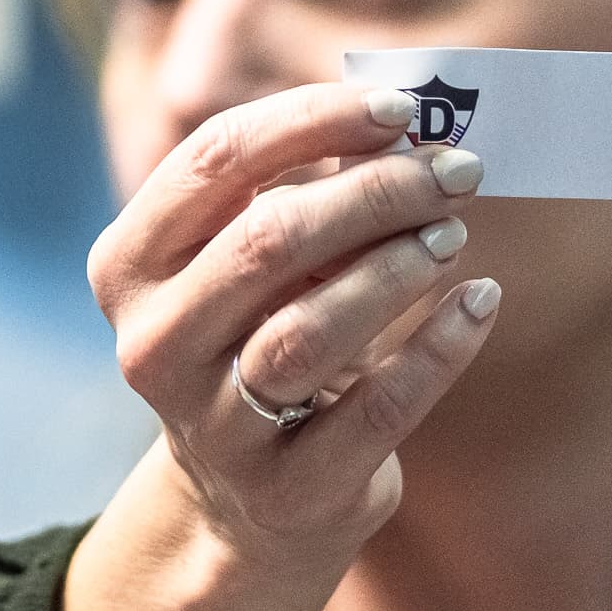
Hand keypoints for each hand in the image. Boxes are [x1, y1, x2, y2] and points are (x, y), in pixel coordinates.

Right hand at [87, 83, 500, 572]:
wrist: (249, 501)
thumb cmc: (261, 339)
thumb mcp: (256, 267)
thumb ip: (308, 192)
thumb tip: (410, 129)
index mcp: (130, 264)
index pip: (216, 159)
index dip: (314, 119)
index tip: (401, 109)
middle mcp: (153, 344)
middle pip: (269, 238)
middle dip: (376, 193)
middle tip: (454, 174)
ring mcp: (212, 427)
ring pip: (310, 329)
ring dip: (399, 267)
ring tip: (453, 234)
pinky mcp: (287, 488)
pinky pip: (377, 408)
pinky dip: (439, 347)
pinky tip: (481, 301)